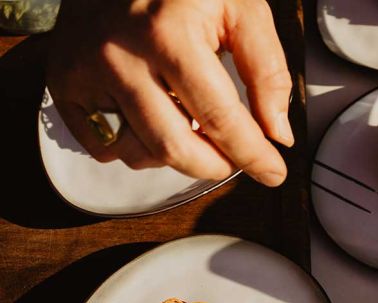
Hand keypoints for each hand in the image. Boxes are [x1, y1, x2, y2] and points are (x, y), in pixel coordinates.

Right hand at [46, 0, 292, 186]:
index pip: (218, 117)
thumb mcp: (241, 8)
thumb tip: (276, 134)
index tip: (273, 173)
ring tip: (193, 125)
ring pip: (138, 153)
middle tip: (234, 157)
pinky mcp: (64, 82)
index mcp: (169, 33)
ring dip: (176, 156)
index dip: (251, 154)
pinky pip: (104, 147)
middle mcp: (120, 55)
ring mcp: (85, 71)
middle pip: (174, 147)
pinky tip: (155, 117)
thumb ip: (267, 71)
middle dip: (215, 165)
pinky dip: (136, 146)